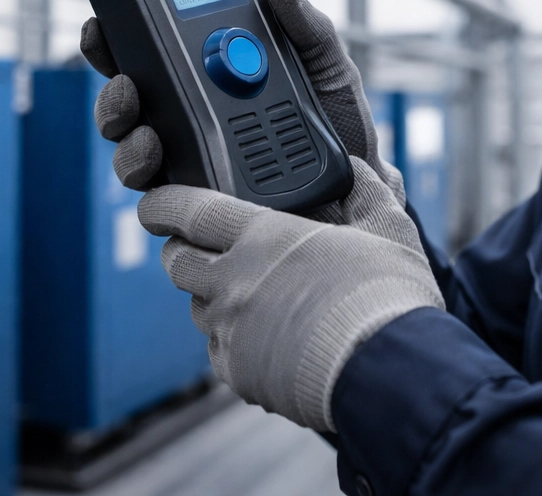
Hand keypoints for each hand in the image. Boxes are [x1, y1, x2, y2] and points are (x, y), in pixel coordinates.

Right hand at [81, 0, 407, 204]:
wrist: (364, 200)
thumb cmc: (342, 131)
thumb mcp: (329, 70)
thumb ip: (309, 30)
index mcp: (210, 82)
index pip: (147, 58)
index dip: (116, 40)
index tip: (103, 25)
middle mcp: (189, 125)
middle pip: (126, 107)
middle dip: (112, 95)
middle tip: (126, 87)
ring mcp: (190, 171)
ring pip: (132, 157)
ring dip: (127, 144)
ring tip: (148, 138)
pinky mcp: (199, 213)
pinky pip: (159, 207)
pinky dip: (155, 192)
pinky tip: (169, 180)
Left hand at [139, 164, 443, 432]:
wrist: (388, 373)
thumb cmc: (389, 298)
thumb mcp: (389, 230)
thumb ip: (367, 193)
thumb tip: (359, 168)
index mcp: (264, 237)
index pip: (190, 211)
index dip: (163, 204)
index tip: (152, 204)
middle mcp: (235, 280)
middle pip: (179, 261)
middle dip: (179, 251)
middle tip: (195, 248)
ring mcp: (232, 329)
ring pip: (198, 307)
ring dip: (209, 297)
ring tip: (245, 296)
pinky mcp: (239, 372)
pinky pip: (217, 351)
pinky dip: (230, 342)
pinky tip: (262, 340)